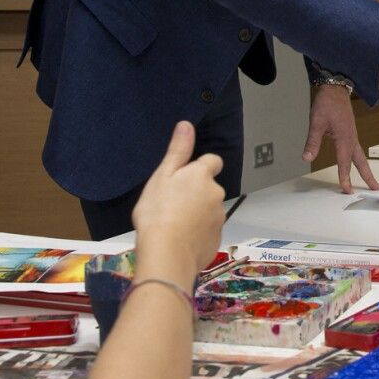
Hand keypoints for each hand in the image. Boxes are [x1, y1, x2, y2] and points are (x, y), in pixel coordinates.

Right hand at [131, 122, 225, 274]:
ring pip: (209, 209)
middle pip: (210, 187)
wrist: (167, 253)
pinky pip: (207, 230)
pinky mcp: (216, 238)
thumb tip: (187, 125)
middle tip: (173, 202)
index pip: (212, 161)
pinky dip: (198, 232)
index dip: (200, 167)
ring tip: (174, 223)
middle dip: (197, 192)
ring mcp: (219, 217)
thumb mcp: (162, 176)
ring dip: (198, 212)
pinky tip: (181, 239)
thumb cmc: (159, 211)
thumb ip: (178, 151)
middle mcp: (216, 193)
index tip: (185, 177)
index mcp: (202, 175)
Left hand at [303, 84, 378, 192]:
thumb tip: (307, 157)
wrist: (335, 88)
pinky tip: (355, 162)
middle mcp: (351, 138)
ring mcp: (352, 135)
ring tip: (369, 180)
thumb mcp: (316, 122)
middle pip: (361, 162)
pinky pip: (356, 150)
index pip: (345, 163)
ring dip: (365, 169)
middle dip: (368, 176)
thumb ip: (312, 142)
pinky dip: (359, 160)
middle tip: (376, 188)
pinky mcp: (350, 132)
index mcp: (344, 138)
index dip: (345, 177)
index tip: (346, 190)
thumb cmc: (327, 103)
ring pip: (360, 156)